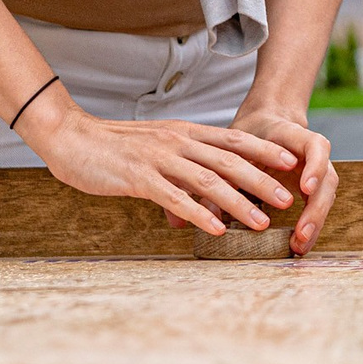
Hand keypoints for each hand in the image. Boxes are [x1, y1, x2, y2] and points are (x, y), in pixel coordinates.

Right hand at [17, 94, 298, 233]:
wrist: (70, 138)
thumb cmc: (113, 146)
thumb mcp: (157, 145)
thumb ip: (183, 157)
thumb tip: (207, 177)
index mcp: (184, 132)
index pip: (233, 139)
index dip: (264, 150)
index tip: (291, 161)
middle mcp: (177, 142)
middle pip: (229, 161)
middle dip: (262, 180)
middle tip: (288, 199)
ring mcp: (159, 159)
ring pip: (208, 181)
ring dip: (238, 203)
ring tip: (261, 222)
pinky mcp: (139, 178)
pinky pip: (174, 198)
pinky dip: (198, 215)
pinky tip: (215, 230)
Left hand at [232, 107, 335, 252]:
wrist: (265, 124)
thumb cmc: (248, 135)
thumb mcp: (233, 147)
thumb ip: (222, 174)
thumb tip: (205, 210)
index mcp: (293, 135)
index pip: (315, 146)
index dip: (314, 166)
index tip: (305, 188)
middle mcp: (313, 153)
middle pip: (327, 178)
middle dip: (315, 209)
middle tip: (301, 234)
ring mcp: (318, 169)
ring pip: (326, 195)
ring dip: (315, 222)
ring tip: (298, 247)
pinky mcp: (314, 185)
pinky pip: (318, 205)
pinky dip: (311, 225)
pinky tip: (298, 245)